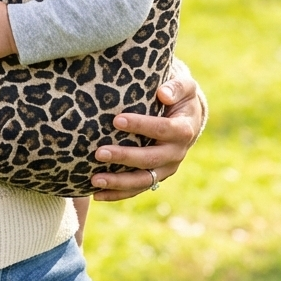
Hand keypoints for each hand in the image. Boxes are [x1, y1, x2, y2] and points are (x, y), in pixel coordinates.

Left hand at [89, 64, 203, 201]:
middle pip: (150, 159)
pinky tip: (96, 194)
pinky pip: (137, 188)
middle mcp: (176, 153)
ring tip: (94, 180)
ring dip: (118, 182)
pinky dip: (117, 193)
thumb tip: (163, 94)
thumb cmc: (178, 95)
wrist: (185, 115)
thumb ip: (176, 87)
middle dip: (124, 157)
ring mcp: (166, 168)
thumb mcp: (184, 86)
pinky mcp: (155, 176)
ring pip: (143, 180)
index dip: (141, 125)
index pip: (163, 129)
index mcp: (184, 130)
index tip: (116, 120)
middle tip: (99, 153)